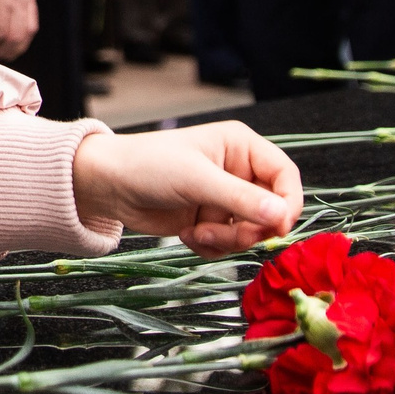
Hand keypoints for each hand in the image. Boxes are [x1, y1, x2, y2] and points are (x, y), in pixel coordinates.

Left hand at [71, 122, 302, 254]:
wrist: (107, 185)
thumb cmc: (147, 165)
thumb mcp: (196, 179)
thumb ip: (241, 199)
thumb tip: (282, 217)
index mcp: (241, 147)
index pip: (285, 176)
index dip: (288, 204)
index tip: (277, 228)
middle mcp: (237, 172)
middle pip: (271, 211)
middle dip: (251, 230)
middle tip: (228, 236)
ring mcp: (223, 199)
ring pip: (250, 233)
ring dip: (227, 241)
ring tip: (197, 233)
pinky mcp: (209, 221)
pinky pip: (228, 245)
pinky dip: (211, 247)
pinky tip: (187, 235)